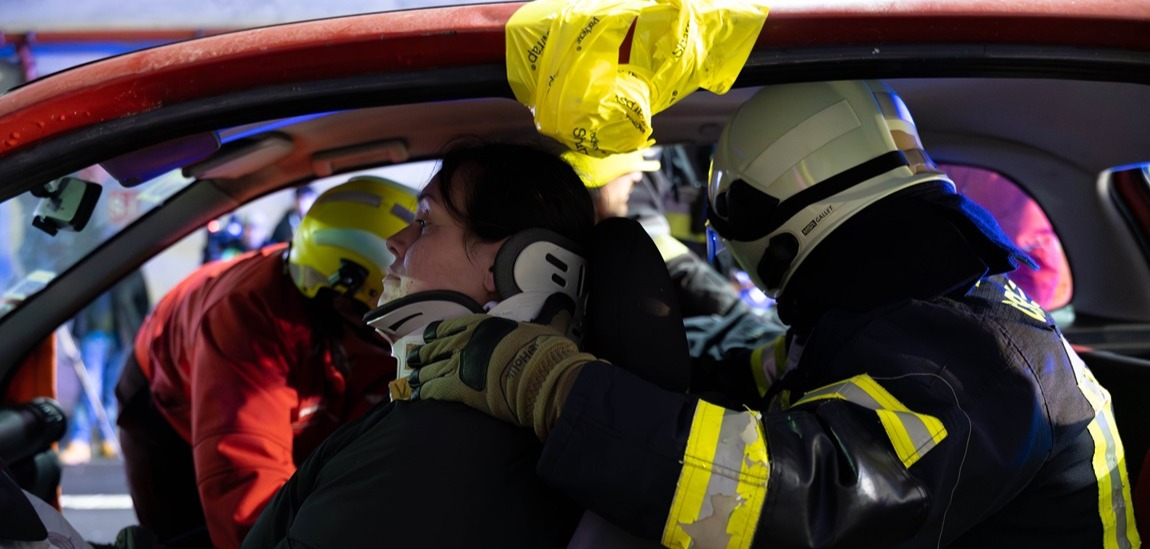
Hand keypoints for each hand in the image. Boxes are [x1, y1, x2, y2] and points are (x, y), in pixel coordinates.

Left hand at [406, 313, 594, 439]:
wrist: (540, 375)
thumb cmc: (545, 352)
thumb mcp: (547, 325)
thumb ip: (548, 314)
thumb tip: (562, 303)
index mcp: (484, 324)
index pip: (452, 325)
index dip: (437, 332)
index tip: (428, 336)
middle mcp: (466, 341)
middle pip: (436, 347)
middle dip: (423, 354)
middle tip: (412, 358)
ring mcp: (459, 364)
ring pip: (431, 368)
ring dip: (420, 374)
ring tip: (412, 379)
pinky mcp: (458, 388)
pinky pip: (434, 388)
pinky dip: (423, 391)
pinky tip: (417, 394)